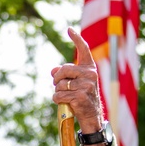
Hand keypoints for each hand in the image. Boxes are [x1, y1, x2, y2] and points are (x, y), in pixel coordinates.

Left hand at [52, 28, 106, 145]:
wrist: (92, 116)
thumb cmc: (82, 97)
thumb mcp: (75, 83)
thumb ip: (64, 75)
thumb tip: (53, 71)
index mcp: (90, 68)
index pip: (84, 50)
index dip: (76, 39)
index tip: (69, 29)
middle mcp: (90, 74)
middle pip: (63, 70)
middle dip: (57, 79)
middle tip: (60, 86)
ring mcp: (86, 85)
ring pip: (59, 85)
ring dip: (58, 92)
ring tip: (68, 97)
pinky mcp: (80, 96)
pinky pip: (58, 95)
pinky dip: (57, 100)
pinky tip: (67, 103)